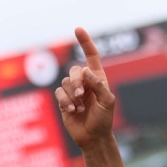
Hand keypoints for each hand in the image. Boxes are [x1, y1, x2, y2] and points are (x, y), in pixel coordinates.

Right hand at [54, 27, 115, 149]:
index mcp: (97, 78)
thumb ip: (98, 85)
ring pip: (65, 82)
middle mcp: (84, 82)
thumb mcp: (107, 102)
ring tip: (80, 108)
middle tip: (82, 95)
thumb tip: (85, 70)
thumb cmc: (104, 119)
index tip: (78, 29)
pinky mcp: (64, 100)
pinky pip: (59, 93)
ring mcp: (73, 91)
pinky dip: (65, 100)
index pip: (91, 55)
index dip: (85, 42)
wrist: (93, 137)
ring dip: (72, 96)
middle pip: (74, 70)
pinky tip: (72, 110)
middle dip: (76, 82)